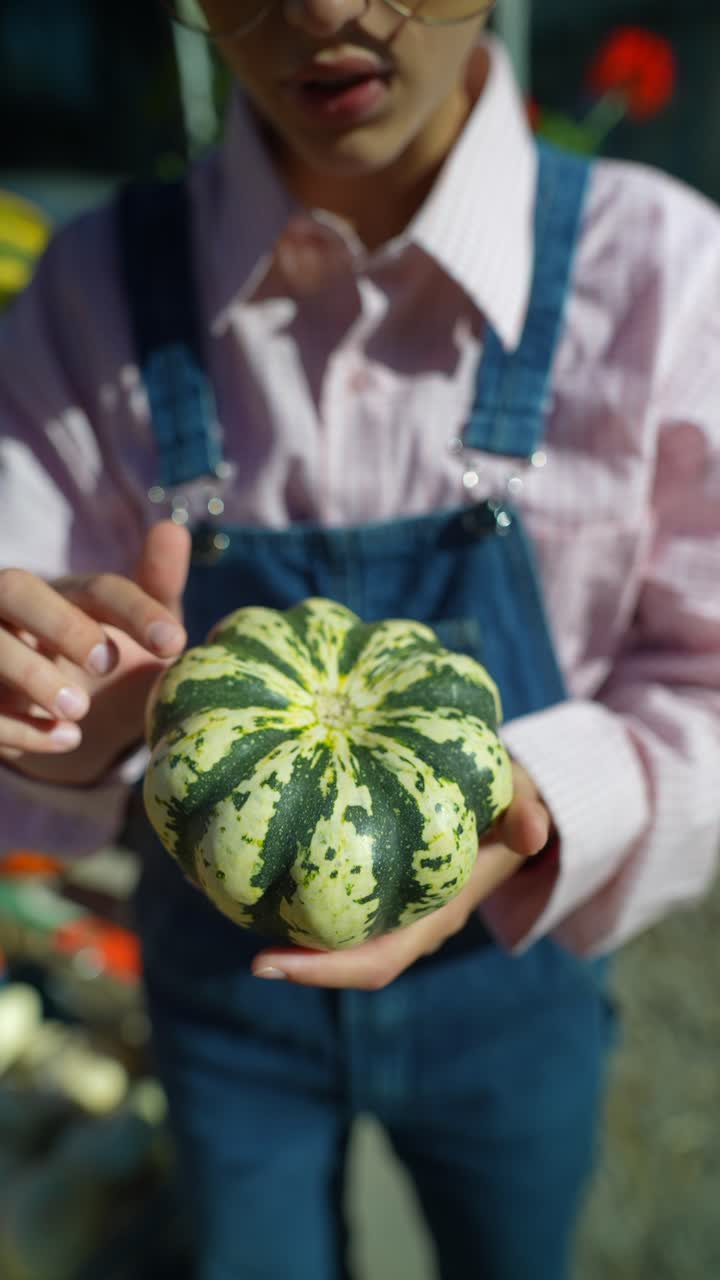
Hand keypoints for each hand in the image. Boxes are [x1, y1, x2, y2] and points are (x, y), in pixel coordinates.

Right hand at [0, 521, 190, 783]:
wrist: (58, 712)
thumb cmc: (100, 657)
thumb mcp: (136, 628)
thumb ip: (156, 587)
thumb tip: (172, 529)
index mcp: (69, 593)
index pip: (98, 588)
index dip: (136, 611)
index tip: (175, 643)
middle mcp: (17, 610)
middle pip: (17, 590)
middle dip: (61, 624)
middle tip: (106, 664)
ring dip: (31, 675)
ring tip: (79, 712)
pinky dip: (18, 727)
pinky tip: (66, 740)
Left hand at [252, 762, 551, 989]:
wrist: (518, 805)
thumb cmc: (512, 801)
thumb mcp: (524, 799)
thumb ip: (528, 810)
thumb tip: (534, 831)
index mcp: (436, 915)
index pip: (374, 962)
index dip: (321, 971)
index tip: (264, 964)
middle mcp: (406, 920)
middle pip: (341, 957)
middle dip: (290, 955)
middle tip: (232, 930)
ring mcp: (391, 904)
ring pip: (331, 929)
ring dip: (287, 921)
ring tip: (226, 893)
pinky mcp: (377, 879)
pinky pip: (332, 893)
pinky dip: (299, 884)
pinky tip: (258, 854)